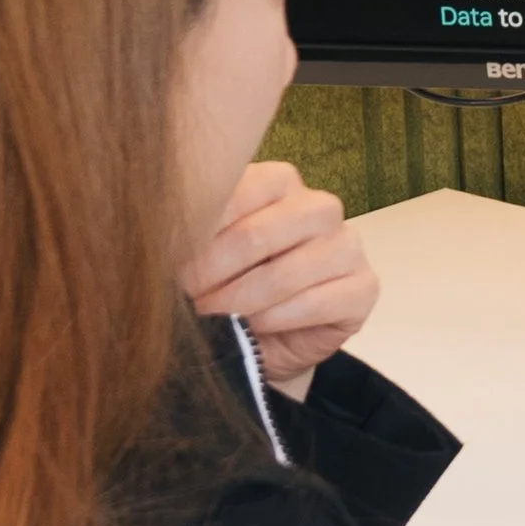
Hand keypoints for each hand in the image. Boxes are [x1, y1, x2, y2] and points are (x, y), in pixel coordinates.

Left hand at [184, 162, 378, 398]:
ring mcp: (347, 246)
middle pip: (258, 234)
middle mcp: (319, 207)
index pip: (239, 188)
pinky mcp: (363, 288)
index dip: (199, 229)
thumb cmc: (229, 287)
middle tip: (186, 296)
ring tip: (212, 315)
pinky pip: (317, 303)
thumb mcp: (203, 254)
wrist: (262, 342)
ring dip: (239, 301)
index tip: (168, 258)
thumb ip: (194, 232)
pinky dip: (277, 319)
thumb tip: (160, 236)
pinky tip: (254, 327)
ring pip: (286, 272)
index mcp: (279, 183)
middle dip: (212, 272)